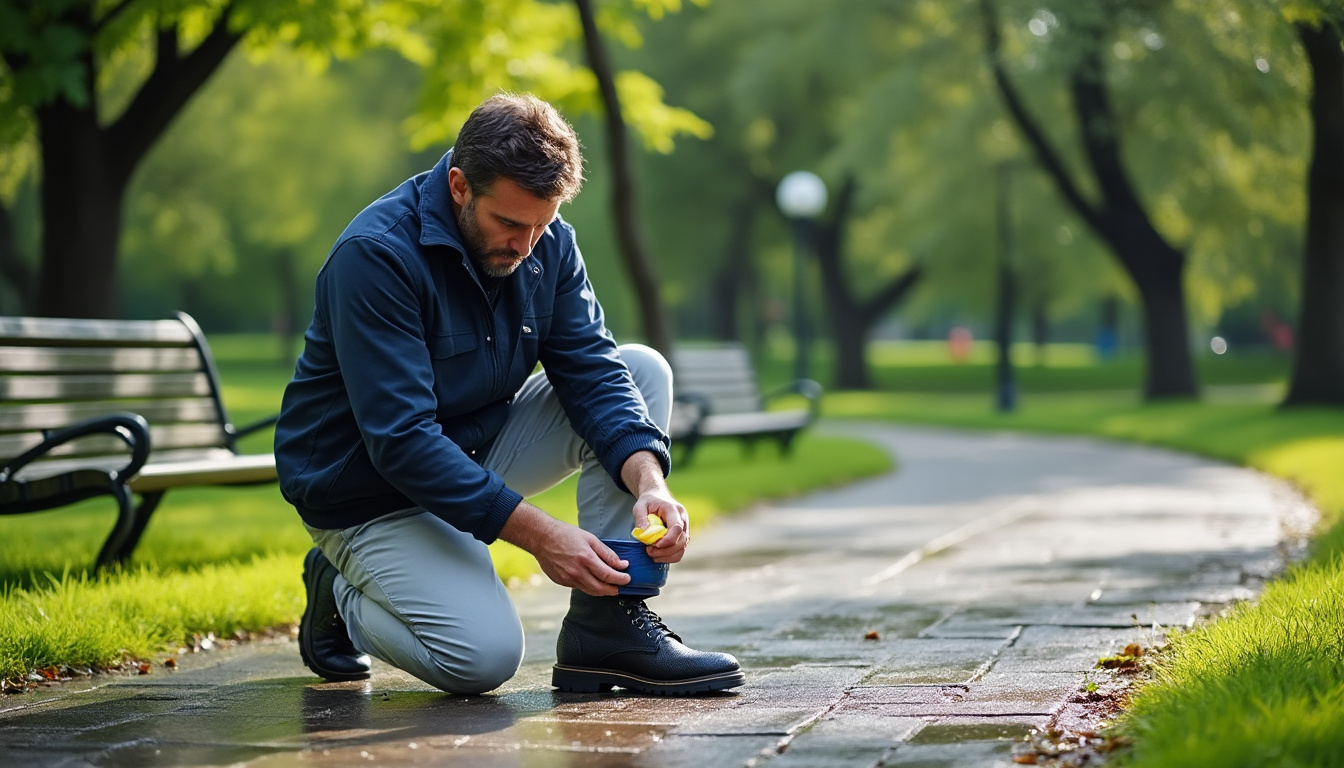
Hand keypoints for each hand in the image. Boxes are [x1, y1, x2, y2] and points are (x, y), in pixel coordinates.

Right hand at [500, 503, 630, 595]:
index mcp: (586, 558)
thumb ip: (607, 553)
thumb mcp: (590, 539)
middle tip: (621, 587)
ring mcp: (568, 578)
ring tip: (610, 587)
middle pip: (600, 588)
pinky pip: (579, 588)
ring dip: (602, 591)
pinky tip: (593, 581)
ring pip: (590, 591)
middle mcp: (577, 571)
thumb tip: (621, 564)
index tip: (627, 578)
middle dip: (614, 590)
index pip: (608, 575)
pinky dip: (589, 587)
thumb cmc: (566, 535)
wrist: (542, 538)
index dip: (620, 579)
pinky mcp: (562, 582)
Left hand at [633, 489, 688, 563]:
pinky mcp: (682, 537)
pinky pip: (680, 551)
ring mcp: (685, 529)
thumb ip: (640, 517)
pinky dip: (669, 557)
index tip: (654, 545)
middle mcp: (683, 520)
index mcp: (674, 510)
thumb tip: (644, 532)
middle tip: (648, 550)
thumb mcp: (640, 506)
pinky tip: (657, 555)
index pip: (677, 527)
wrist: (657, 497)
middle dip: (665, 550)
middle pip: (681, 541)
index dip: (668, 540)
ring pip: (682, 548)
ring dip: (667, 556)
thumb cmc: (649, 501)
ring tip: (652, 554)